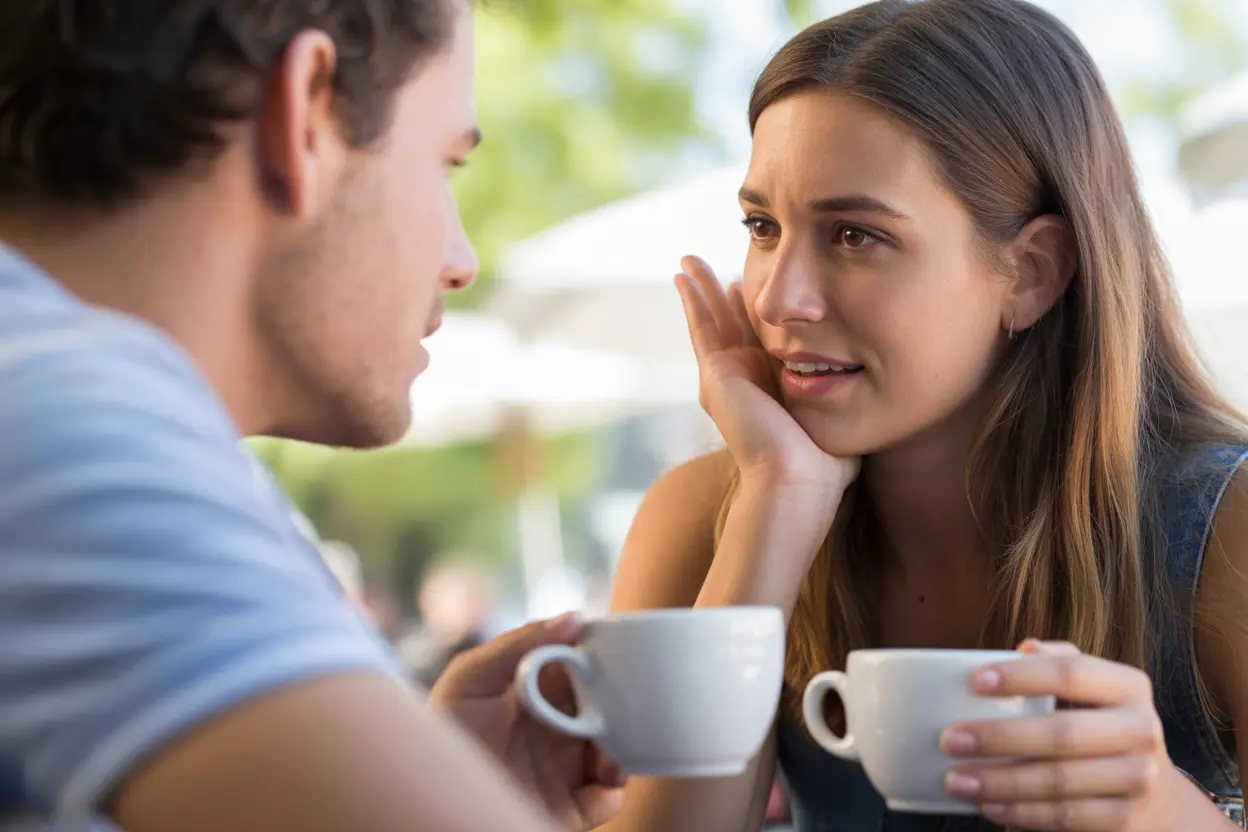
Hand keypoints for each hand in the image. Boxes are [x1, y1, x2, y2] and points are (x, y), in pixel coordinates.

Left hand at [429, 613, 624, 831]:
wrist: (421, 799)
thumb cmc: (440, 733)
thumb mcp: (470, 677)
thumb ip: (519, 643)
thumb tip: (575, 617)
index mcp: (538, 692)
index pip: (585, 669)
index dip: (606, 660)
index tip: (621, 655)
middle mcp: (557, 729)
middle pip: (609, 709)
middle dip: (625, 704)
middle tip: (621, 705)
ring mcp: (564, 769)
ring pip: (617, 751)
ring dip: (626, 747)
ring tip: (610, 751)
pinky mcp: (568, 808)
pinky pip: (608, 798)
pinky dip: (615, 788)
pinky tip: (602, 779)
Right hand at [674, 255, 858, 493]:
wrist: (797, 480)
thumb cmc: (824, 463)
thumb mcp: (836, 415)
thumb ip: (841, 394)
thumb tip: (866, 377)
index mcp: (769, 388)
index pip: (761, 338)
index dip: (758, 311)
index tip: (754, 283)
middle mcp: (743, 381)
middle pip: (730, 324)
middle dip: (721, 294)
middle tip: (709, 266)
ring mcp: (725, 377)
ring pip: (710, 321)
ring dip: (699, 288)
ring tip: (687, 261)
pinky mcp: (717, 373)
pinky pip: (702, 327)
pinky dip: (692, 300)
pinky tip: (683, 276)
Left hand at [940, 640, 1188, 829]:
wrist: (1157, 797)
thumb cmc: (1102, 727)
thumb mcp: (1094, 690)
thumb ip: (1060, 662)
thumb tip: (1025, 647)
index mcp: (1128, 686)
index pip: (1071, 672)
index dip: (1021, 676)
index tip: (973, 681)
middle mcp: (1141, 730)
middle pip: (1061, 733)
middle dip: (998, 738)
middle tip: (949, 739)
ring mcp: (1139, 778)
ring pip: (1059, 781)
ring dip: (1000, 782)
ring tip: (956, 780)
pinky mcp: (1127, 819)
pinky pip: (1065, 817)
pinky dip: (1021, 813)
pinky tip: (988, 806)